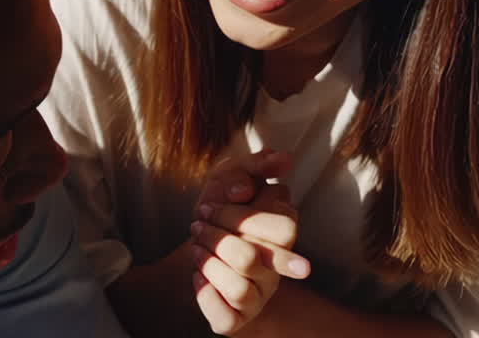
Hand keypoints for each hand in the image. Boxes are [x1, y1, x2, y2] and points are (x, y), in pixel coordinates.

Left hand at [189, 149, 311, 334]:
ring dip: (207, 263)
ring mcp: (258, 297)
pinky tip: (196, 275)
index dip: (240, 216)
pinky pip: (225, 317)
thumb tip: (285, 159)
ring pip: (239, 288)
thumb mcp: (229, 179)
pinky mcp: (235, 320)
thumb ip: (255, 166)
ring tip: (195, 248)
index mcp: (282, 236)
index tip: (208, 206)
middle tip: (198, 226)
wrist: (193, 252)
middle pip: (254, 257)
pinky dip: (204, 294)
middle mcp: (276, 270)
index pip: (282, 229)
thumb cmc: (218, 212)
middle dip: (218, 239)